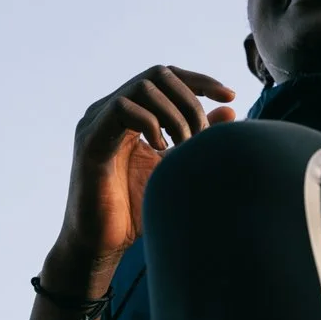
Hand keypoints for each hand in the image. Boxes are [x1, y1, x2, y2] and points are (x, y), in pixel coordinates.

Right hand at [56, 65, 236, 265]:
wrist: (101, 245)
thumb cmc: (135, 209)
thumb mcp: (176, 167)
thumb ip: (198, 138)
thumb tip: (231, 111)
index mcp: (131, 113)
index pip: (167, 77)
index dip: (200, 80)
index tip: (230, 94)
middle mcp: (110, 111)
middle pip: (158, 74)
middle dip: (190, 99)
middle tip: (202, 134)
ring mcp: (97, 123)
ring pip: (142, 87)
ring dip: (174, 114)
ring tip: (184, 145)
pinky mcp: (90, 141)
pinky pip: (122, 108)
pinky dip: (150, 122)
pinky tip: (161, 150)